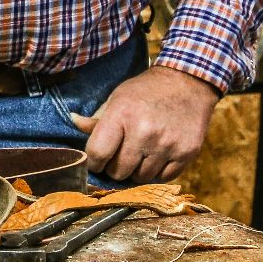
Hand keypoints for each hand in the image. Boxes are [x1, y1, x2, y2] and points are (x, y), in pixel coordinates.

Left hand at [69, 65, 220, 183]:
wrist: (188, 83)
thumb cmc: (147, 91)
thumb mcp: (119, 97)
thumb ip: (97, 117)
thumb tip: (73, 121)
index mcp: (122, 114)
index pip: (97, 153)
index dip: (93, 162)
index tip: (96, 162)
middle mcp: (144, 131)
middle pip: (118, 172)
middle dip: (115, 168)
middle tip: (120, 158)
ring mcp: (167, 144)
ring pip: (140, 178)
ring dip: (137, 171)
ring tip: (140, 154)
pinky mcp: (186, 153)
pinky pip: (163, 178)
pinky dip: (158, 172)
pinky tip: (158, 156)